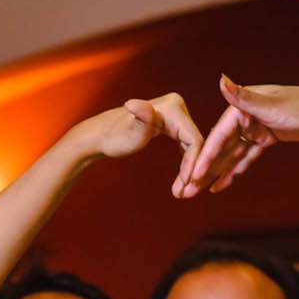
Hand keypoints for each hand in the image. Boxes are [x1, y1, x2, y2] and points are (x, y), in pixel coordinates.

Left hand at [72, 93, 206, 196]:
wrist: (101, 137)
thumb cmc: (113, 137)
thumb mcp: (130, 134)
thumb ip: (140, 120)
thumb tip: (133, 103)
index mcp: (173, 107)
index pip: (194, 140)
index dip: (194, 165)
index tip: (188, 187)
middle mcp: (178, 106)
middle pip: (196, 143)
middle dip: (193, 171)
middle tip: (185, 195)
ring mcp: (176, 115)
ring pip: (193, 147)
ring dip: (191, 172)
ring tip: (182, 193)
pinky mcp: (173, 125)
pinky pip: (186, 147)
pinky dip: (185, 166)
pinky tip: (180, 184)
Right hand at [184, 78, 298, 195]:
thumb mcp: (272, 104)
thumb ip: (244, 97)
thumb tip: (221, 80)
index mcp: (243, 104)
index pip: (218, 135)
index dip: (204, 157)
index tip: (192, 176)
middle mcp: (246, 114)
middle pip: (221, 147)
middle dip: (204, 170)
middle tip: (187, 191)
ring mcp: (256, 126)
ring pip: (231, 154)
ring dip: (216, 173)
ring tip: (199, 192)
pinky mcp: (266, 137)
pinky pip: (246, 157)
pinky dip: (234, 170)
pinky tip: (221, 184)